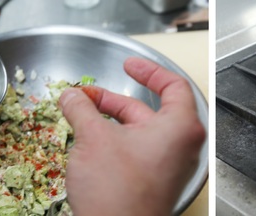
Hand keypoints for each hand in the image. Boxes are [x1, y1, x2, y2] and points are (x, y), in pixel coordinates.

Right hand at [60, 58, 205, 214]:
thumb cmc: (118, 191)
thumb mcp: (93, 138)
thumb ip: (82, 109)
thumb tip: (72, 96)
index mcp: (181, 127)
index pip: (173, 85)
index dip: (148, 71)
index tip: (129, 64)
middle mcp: (183, 145)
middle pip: (151, 109)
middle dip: (114, 99)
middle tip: (86, 94)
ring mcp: (171, 165)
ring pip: (142, 132)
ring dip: (111, 121)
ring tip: (81, 116)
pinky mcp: (157, 182)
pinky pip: (140, 151)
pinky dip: (118, 141)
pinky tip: (91, 141)